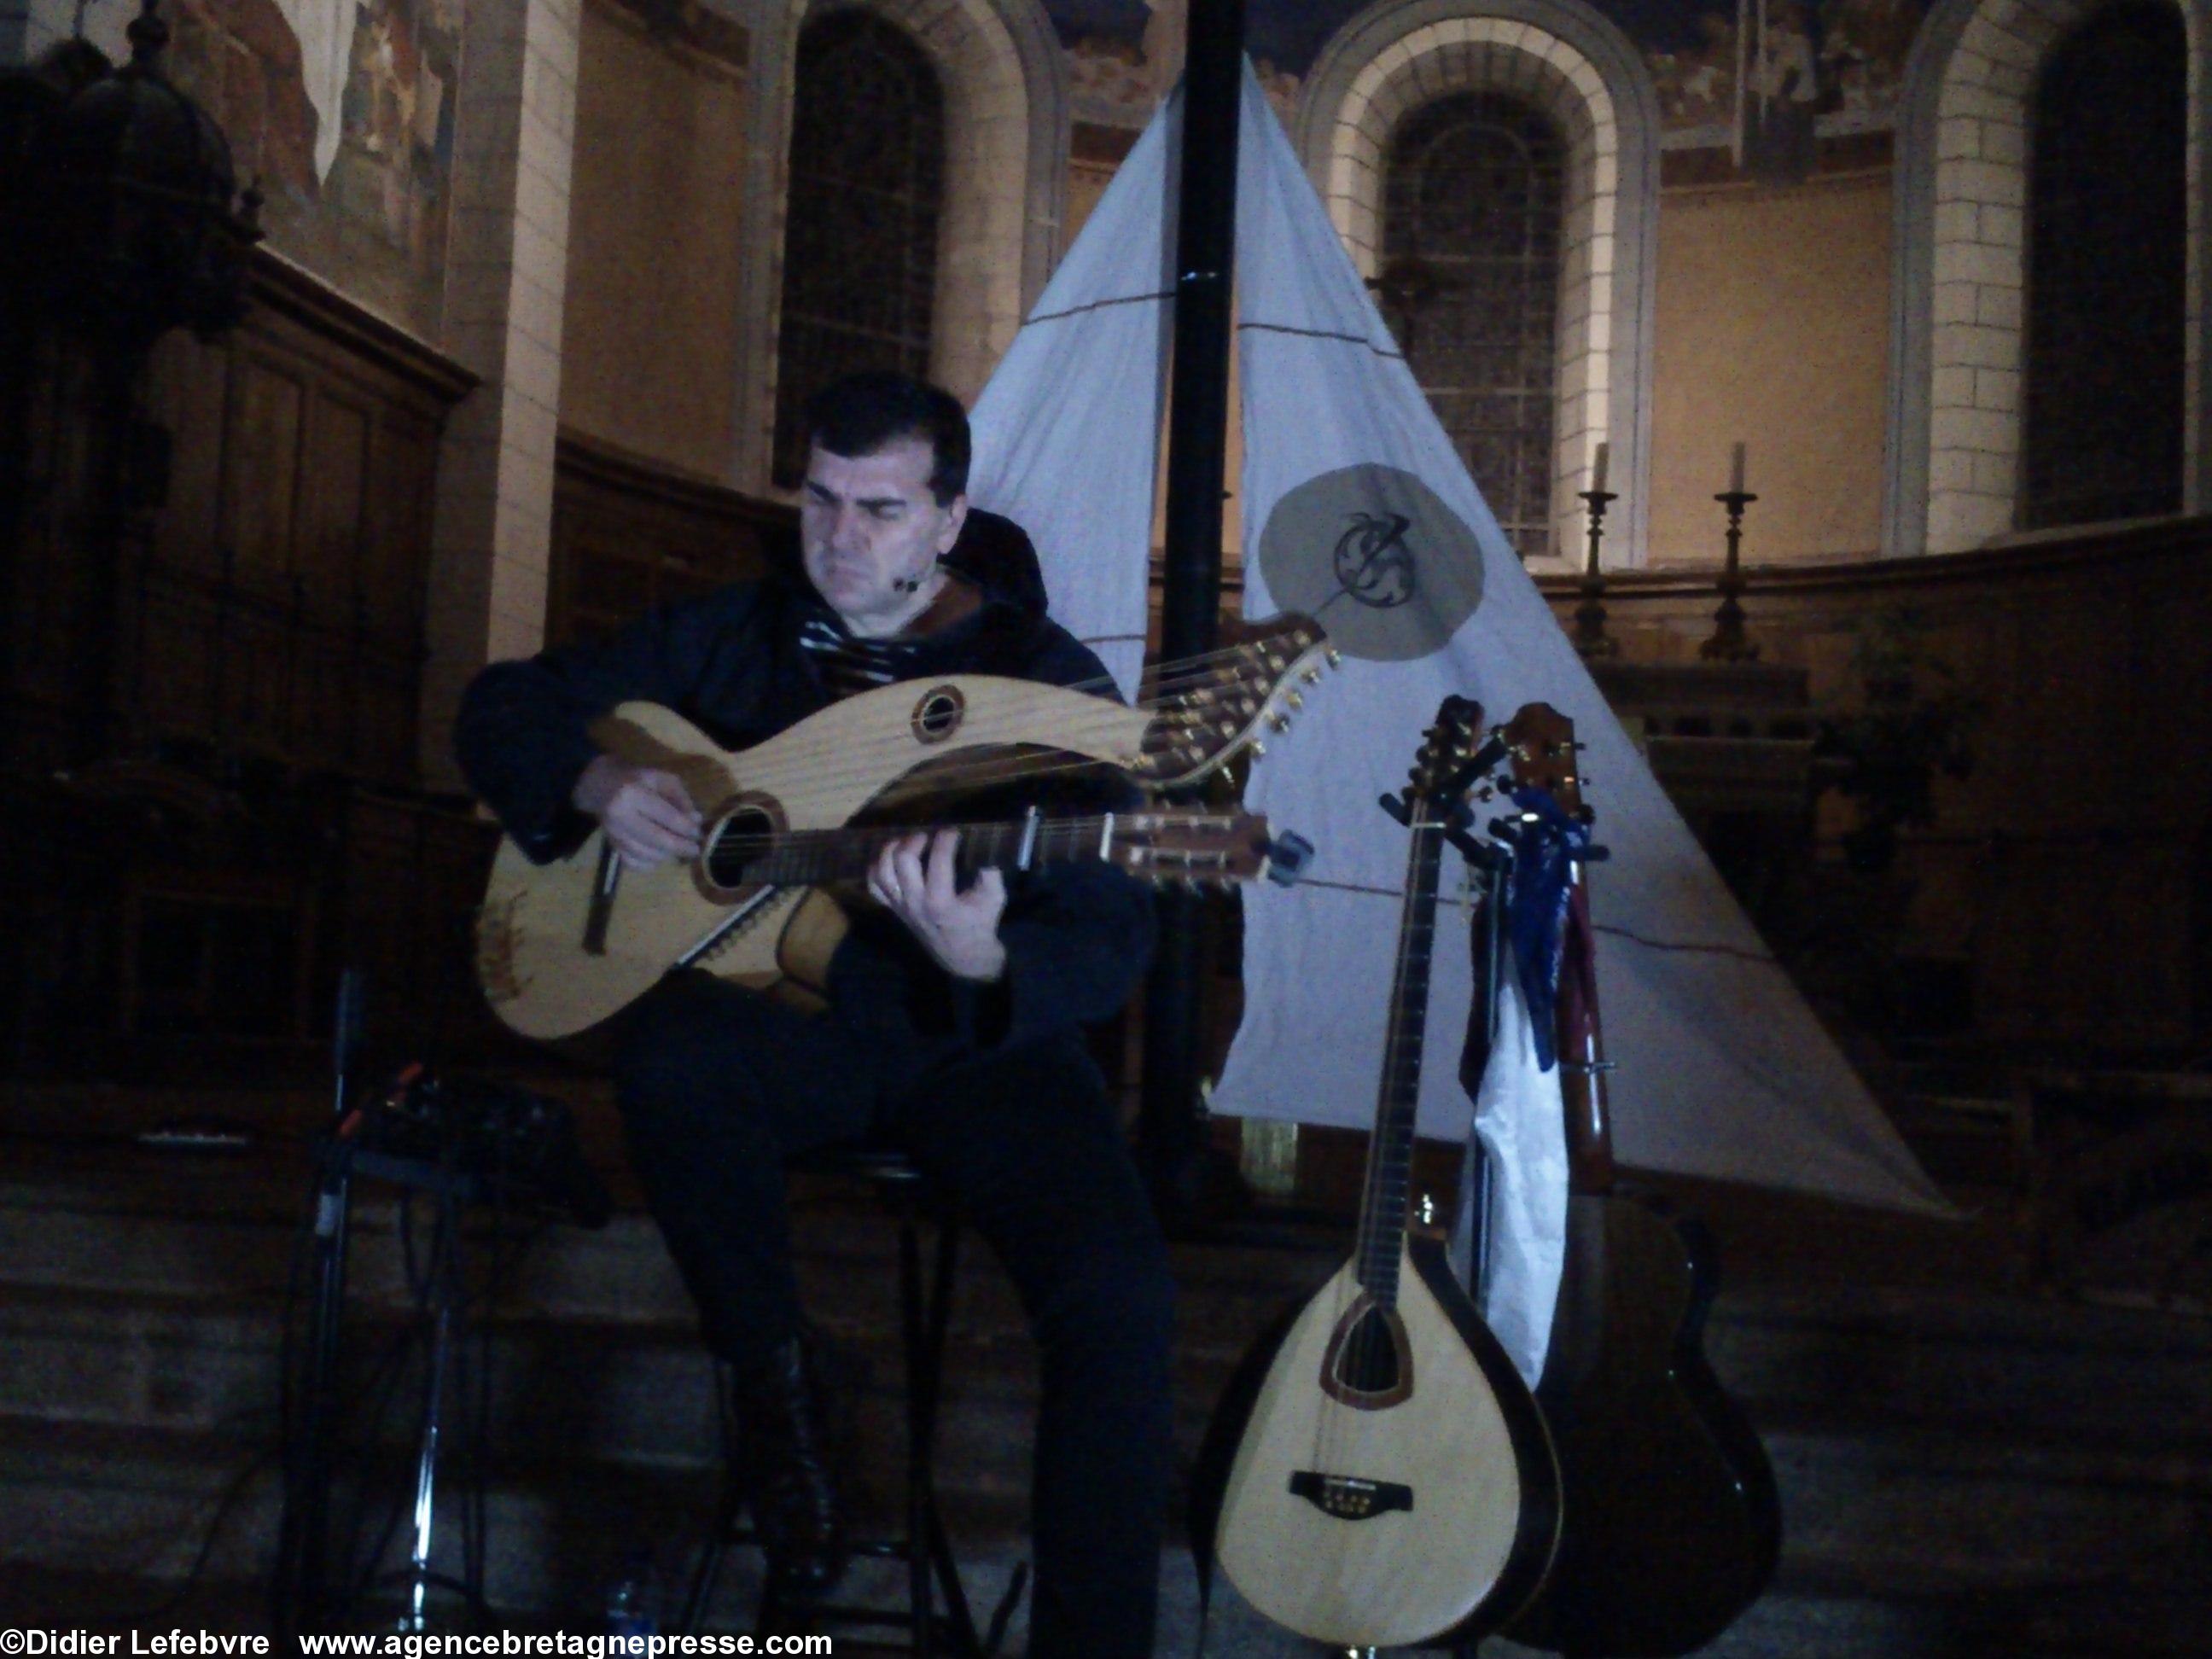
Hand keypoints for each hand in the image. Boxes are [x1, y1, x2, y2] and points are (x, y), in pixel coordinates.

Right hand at [572, 755, 701, 869]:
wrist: (602, 786)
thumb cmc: (638, 780)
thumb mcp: (662, 779)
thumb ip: (681, 798)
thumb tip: (696, 820)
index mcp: (633, 793)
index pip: (665, 815)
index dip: (685, 827)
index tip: (699, 833)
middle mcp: (620, 815)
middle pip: (656, 839)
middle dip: (680, 847)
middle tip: (695, 850)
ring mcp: (613, 833)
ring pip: (646, 854)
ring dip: (667, 855)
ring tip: (680, 850)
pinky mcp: (611, 845)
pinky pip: (633, 863)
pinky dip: (650, 864)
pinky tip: (660, 856)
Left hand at [867, 829, 1007, 981]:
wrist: (963, 956)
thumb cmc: (980, 924)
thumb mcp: (994, 898)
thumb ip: (990, 871)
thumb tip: (984, 844)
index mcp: (941, 901)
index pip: (938, 860)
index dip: (946, 839)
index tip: (954, 831)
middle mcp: (916, 902)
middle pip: (903, 860)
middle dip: (915, 840)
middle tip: (928, 836)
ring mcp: (901, 906)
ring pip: (882, 871)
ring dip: (892, 850)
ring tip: (906, 842)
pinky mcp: (894, 909)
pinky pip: (874, 886)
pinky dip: (877, 869)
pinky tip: (891, 860)